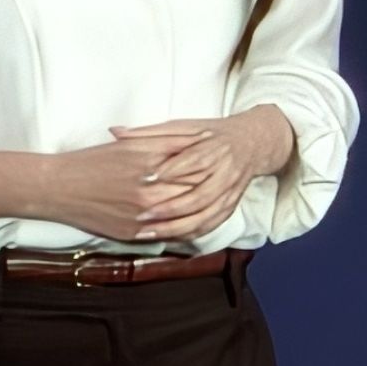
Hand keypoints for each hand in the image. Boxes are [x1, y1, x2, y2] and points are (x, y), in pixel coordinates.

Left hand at [103, 105, 291, 240]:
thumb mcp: (182, 127)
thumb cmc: (210, 133)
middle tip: (142, 215)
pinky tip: (167, 238)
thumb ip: (148, 133)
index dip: (171, 171)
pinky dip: (188, 235)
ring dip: (176, 228)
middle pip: (199, 196)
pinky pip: (210, 226)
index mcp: (213, 147)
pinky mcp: (230, 207)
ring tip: (148, 232)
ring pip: (205, 217)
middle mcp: (225, 172)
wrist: (252, 143)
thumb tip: (115, 132)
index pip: (194, 161)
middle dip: (170, 208)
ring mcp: (229, 193)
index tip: (147, 179)